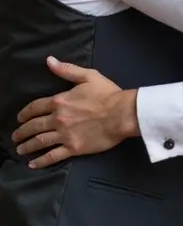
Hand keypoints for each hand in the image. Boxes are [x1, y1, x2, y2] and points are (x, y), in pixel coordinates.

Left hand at [12, 57, 138, 167]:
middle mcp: (58, 119)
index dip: (25, 113)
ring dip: (27, 146)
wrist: (122, 114)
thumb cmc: (108, 94)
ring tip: (20, 150)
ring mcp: (64, 135)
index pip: (36, 107)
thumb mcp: (88, 76)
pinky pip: (53, 156)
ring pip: (40, 142)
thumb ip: (67, 70)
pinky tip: (33, 164)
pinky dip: (41, 161)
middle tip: (15, 136)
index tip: (20, 118)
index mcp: (60, 101)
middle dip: (22, 132)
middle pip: (34, 126)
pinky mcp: (73, 148)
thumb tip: (49, 61)